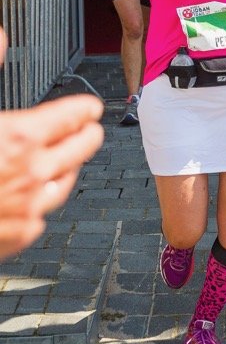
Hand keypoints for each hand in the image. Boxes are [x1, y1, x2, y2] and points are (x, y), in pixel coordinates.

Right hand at [0, 28, 102, 259]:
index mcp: (19, 137)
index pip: (74, 115)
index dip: (83, 108)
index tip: (89, 107)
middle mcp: (31, 172)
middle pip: (82, 148)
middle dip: (85, 135)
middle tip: (87, 129)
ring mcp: (28, 208)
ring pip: (66, 182)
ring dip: (66, 167)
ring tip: (62, 160)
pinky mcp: (19, 236)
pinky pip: (42, 216)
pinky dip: (39, 202)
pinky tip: (29, 195)